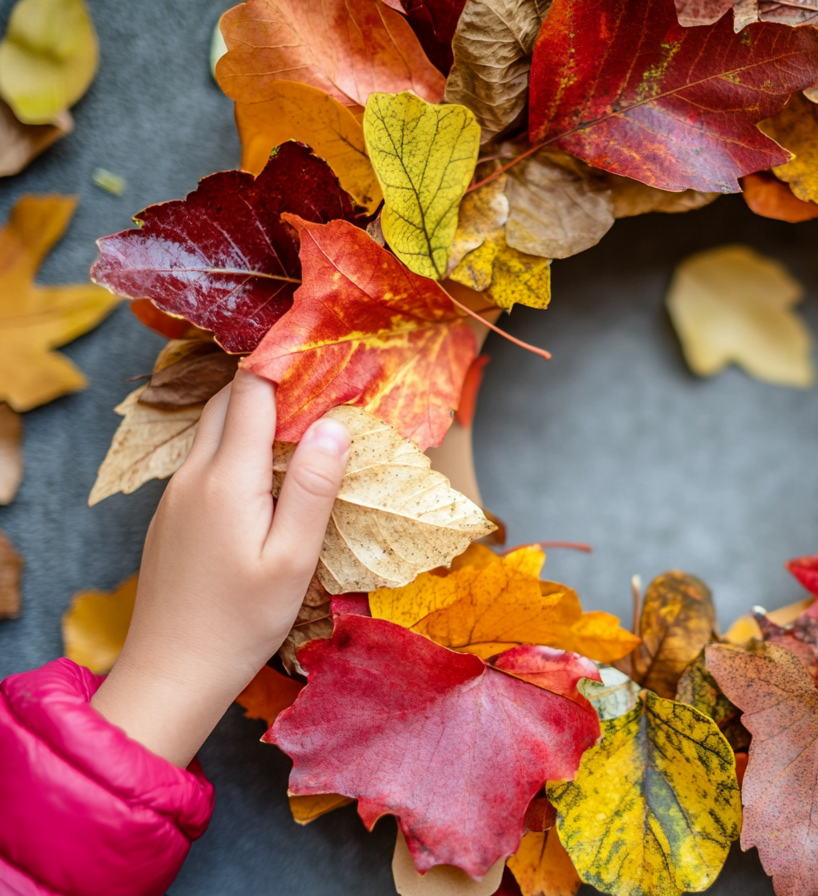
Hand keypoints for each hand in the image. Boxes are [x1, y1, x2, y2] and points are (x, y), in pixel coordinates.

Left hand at [90, 371, 349, 766]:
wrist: (171, 671)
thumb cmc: (241, 621)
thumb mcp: (293, 559)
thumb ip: (312, 488)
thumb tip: (335, 424)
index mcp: (226, 479)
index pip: (249, 391)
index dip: (282, 364)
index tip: (322, 354)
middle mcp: (193, 475)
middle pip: (226, 402)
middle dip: (270, 384)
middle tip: (321, 388)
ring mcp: (176, 495)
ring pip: (212, 431)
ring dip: (251, 417)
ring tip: (301, 427)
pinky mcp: (171, 516)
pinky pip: (204, 461)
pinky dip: (235, 448)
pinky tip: (265, 476)